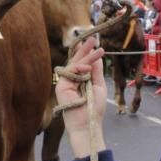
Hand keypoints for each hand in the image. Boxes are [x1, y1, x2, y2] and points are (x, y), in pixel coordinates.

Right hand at [54, 36, 106, 157]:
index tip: (94, 44)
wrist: (87, 122)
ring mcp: (65, 82)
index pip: (81, 64)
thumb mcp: (99, 86)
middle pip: (76, 61)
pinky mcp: (61, 86)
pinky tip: (88, 67)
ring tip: (99, 51)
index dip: (86, 53)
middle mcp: (71, 80)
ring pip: (75, 64)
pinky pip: (70, 71)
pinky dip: (80, 67)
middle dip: (84, 49)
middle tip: (92, 38)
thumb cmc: (94, 108)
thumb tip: (97, 57)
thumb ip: (96, 71)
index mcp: (80, 80)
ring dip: (87, 57)